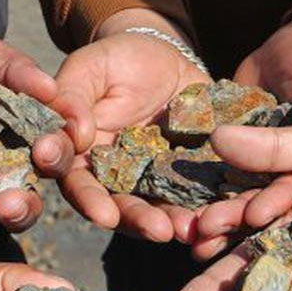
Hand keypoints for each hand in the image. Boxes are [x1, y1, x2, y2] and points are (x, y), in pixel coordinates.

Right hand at [52, 9, 211, 242]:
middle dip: (140, 221)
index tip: (104, 214)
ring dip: (175, 222)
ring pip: (158, 210)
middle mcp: (113, 181)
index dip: (89, 200)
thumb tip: (75, 134)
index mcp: (81, 159)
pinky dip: (205, 208)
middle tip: (159, 231)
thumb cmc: (117, 61)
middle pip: (122, 209)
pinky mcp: (186, 181)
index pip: (79, 184)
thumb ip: (73, 97)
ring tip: (191, 229)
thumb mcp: (90, 68)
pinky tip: (218, 215)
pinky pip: (194, 198)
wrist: (166, 59)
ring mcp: (151, 184)